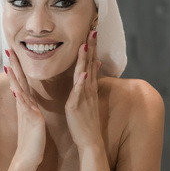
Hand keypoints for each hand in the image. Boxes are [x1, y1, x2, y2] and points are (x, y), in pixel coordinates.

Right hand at [4, 48, 45, 168]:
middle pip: (18, 82)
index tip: (14, 53)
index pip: (22, 82)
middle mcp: (24, 106)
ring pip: (19, 92)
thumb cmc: (32, 139)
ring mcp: (26, 112)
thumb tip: (21, 95)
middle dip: (14, 66)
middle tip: (9, 50)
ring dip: (15, 78)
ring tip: (10, 64)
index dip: (18, 67)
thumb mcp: (31, 119)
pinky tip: (17, 90)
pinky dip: (21, 98)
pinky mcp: (31, 121)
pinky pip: (25, 108)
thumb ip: (27, 106)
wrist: (28, 158)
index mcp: (27, 104)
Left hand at [65, 30, 103, 149]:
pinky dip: (82, 82)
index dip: (92, 48)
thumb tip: (93, 70)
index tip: (92, 33)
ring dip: (86, 59)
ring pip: (85, 74)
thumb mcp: (88, 100)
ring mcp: (83, 96)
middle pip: (90, 64)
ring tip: (86, 45)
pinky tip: (84, 73)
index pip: (91, 63)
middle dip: (92, 47)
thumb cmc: (86, 122)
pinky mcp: (76, 106)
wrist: (90, 141)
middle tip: (93, 30)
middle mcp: (88, 89)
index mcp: (88, 87)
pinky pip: (79, 92)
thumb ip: (89, 85)